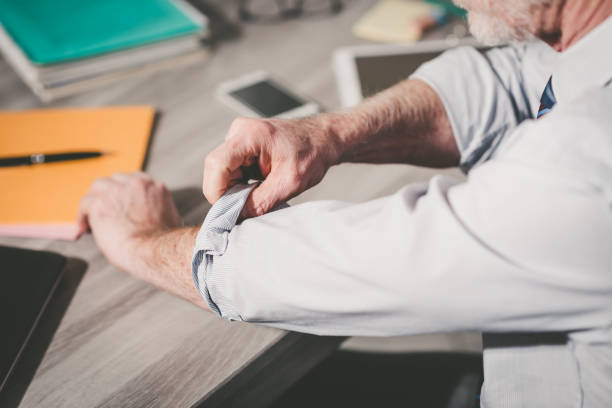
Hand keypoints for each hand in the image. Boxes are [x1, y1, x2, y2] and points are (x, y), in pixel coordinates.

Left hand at [77, 172, 180, 273]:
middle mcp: (136, 184)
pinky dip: (83, 216)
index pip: (134, 180)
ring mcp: (117, 191)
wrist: (154, 251)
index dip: (123, 192)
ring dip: (94, 201)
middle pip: (114, 180)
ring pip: (98, 187)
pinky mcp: (101, 203)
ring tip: (90, 216)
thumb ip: (155, 210)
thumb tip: (144, 218)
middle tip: (103, 209)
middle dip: (107, 194)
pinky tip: (84, 227)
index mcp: (155, 187)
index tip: (119, 202)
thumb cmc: (161, 244)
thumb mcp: (168, 218)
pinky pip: (85, 204)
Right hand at [203, 116, 339, 217]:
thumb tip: (236, 217)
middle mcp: (239, 132)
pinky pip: (231, 172)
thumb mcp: (290, 184)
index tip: (231, 211)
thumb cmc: (313, 152)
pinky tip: (261, 184)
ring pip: (222, 174)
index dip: (218, 192)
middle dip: (229, 193)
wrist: (324, 139)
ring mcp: (238, 138)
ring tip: (264, 190)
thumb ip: (261, 202)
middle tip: (252, 204)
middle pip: (216, 171)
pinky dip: (242, 184)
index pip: (216, 165)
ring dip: (237, 189)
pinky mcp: (241, 147)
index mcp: (249, 135)